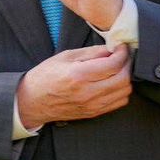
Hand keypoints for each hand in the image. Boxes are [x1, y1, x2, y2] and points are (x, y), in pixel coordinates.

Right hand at [15, 44, 130, 129]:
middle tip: (122, 56)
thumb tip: (111, 49)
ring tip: (117, 68)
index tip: (121, 46)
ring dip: (126, 78)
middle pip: (124, 79)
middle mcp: (88, 92)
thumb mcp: (65, 56)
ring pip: (124, 92)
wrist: (32, 101)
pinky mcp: (94, 113)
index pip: (114, 64)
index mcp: (79, 75)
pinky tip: (113, 82)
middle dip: (127, 64)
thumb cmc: (45, 76)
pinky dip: (121, 91)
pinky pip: (118, 103)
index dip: (122, 53)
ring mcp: (92, 105)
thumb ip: (91, 52)